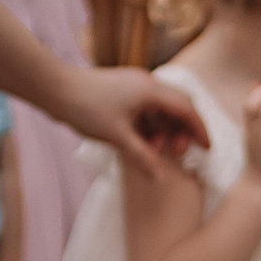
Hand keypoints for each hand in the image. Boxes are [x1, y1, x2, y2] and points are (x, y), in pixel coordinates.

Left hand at [62, 63, 208, 181]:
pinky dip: (149, 124)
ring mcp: (134, 85)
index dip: (198, 129)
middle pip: (177, 106)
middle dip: (182, 130)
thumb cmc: (85, 108)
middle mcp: (147, 83)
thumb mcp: (117, 137)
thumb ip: (142, 157)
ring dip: (163, 129)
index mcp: (150, 90)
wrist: (54, 88)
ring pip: (160, 108)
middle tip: (177, 153)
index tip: (206, 148)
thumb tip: (161, 178)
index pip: (186, 108)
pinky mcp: (122, 90)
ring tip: (155, 150)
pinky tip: (142, 142)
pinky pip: (145, 107)